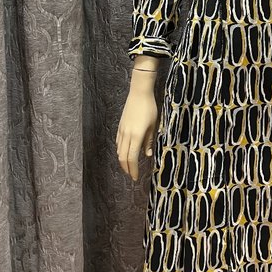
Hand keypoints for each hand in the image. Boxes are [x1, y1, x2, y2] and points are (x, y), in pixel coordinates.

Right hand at [116, 60, 159, 180]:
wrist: (139, 93)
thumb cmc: (149, 108)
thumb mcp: (153, 125)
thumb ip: (149, 141)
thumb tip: (147, 155)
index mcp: (136, 136)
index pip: (132, 158)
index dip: (133, 169)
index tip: (136, 177)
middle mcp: (126, 135)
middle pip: (123, 157)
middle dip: (127, 168)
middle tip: (132, 175)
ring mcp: (121, 131)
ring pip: (119, 150)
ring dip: (123, 160)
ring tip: (129, 165)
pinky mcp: (120, 126)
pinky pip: (118, 143)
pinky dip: (121, 150)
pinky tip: (126, 151)